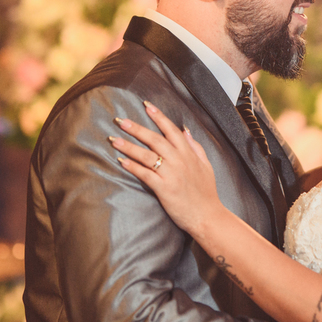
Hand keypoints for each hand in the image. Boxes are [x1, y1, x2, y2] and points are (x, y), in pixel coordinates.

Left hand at [111, 101, 224, 236]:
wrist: (208, 216)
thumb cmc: (206, 193)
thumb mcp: (206, 166)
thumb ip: (195, 147)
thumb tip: (186, 130)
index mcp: (189, 154)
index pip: (171, 130)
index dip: (158, 116)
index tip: (146, 105)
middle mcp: (179, 161)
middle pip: (155, 139)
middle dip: (136, 128)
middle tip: (120, 120)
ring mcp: (171, 174)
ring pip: (147, 155)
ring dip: (129, 146)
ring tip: (114, 139)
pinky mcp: (164, 188)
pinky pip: (145, 174)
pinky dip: (132, 167)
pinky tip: (121, 161)